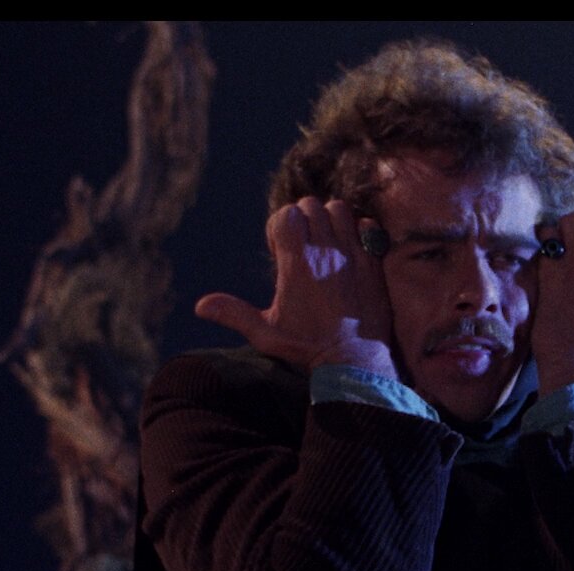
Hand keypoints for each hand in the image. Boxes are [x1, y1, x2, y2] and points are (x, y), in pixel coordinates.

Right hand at [194, 198, 397, 377]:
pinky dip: (358, 230)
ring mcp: (352, 254)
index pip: (285, 215)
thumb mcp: (265, 333)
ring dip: (329, 219)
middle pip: (310, 205)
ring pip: (338, 209)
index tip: (279, 250)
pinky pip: (367, 225)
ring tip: (325, 243)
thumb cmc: (308, 348)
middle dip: (302, 219)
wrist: (355, 362)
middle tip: (301, 244)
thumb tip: (200, 306)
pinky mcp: (373, 262)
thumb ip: (233, 313)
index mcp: (297, 264)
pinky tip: (351, 249)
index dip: (278, 226)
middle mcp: (325, 252)